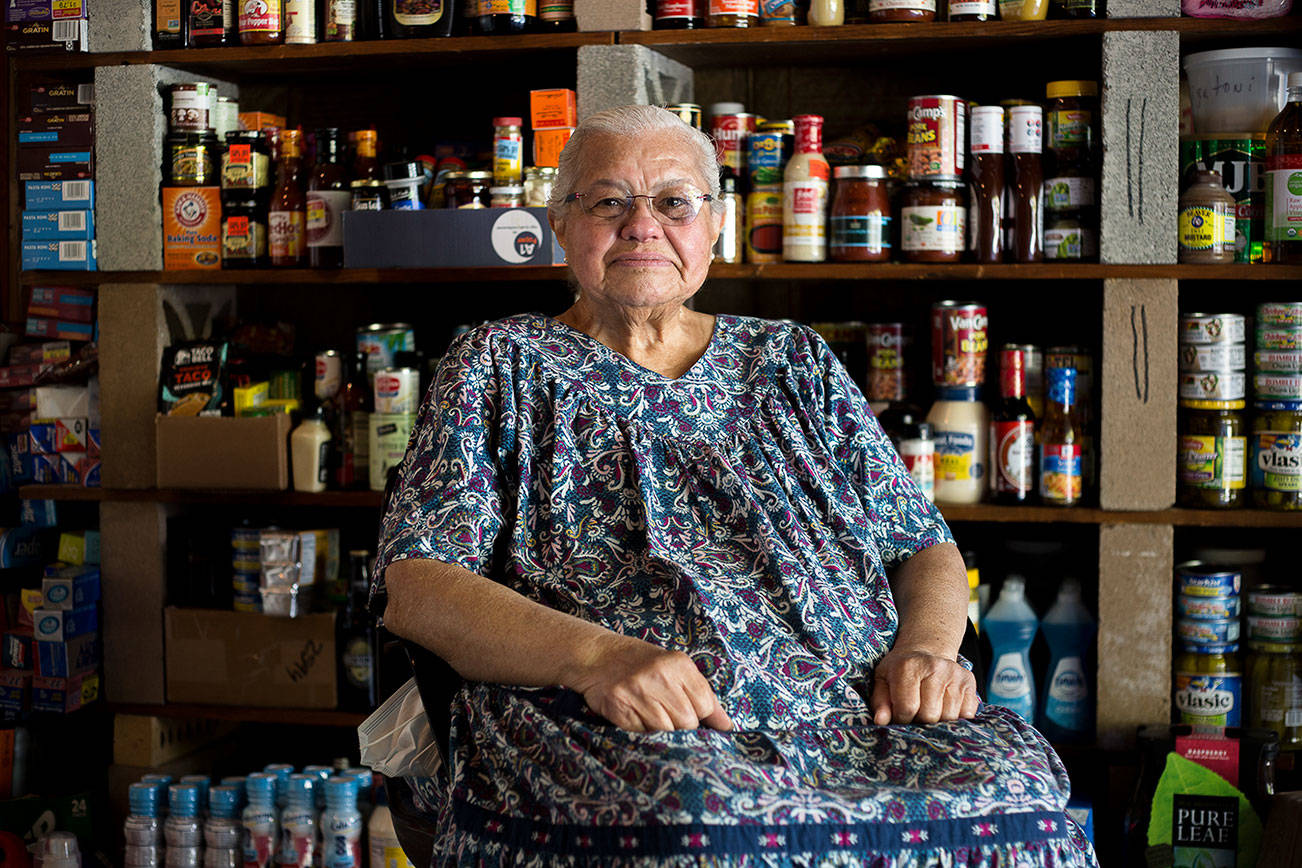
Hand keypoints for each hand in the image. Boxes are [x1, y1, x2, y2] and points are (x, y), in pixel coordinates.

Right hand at [566, 633, 732, 731]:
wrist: (599, 656)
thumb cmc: (644, 665)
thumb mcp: (676, 669)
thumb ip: (702, 695)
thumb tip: (726, 726)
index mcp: (679, 664)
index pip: (705, 705)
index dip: (700, 716)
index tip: (691, 715)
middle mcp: (659, 675)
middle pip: (687, 722)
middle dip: (680, 725)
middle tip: (666, 713)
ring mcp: (636, 691)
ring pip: (664, 730)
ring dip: (660, 730)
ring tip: (650, 714)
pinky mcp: (618, 706)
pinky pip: (641, 733)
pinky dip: (641, 730)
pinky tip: (635, 715)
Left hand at [869, 648, 978, 724]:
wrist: (926, 650)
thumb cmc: (901, 669)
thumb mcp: (883, 680)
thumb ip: (880, 701)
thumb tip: (881, 721)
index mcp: (908, 666)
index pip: (907, 708)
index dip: (902, 720)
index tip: (900, 716)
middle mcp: (935, 667)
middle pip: (930, 715)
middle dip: (920, 721)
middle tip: (915, 714)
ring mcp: (955, 674)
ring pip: (949, 717)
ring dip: (938, 721)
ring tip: (929, 709)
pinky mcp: (969, 681)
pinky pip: (967, 714)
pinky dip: (956, 718)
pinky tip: (945, 707)